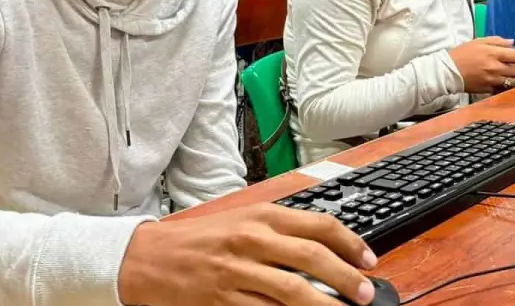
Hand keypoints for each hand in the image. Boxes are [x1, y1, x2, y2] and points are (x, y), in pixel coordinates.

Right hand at [118, 204, 377, 305]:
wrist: (146, 258)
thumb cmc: (199, 240)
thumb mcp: (242, 221)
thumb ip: (281, 231)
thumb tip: (326, 249)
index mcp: (261, 216)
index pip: (319, 225)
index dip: (351, 243)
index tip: (368, 260)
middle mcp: (252, 240)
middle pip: (312, 258)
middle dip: (346, 278)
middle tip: (365, 293)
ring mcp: (237, 273)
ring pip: (293, 292)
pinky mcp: (222, 301)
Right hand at [449, 36, 514, 92]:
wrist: (448, 71)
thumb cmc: (462, 54)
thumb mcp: (479, 42)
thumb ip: (497, 41)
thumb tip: (512, 43)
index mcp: (493, 53)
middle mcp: (495, 67)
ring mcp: (492, 80)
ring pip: (513, 81)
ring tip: (510, 73)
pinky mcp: (488, 89)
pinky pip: (503, 88)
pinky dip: (505, 84)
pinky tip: (501, 80)